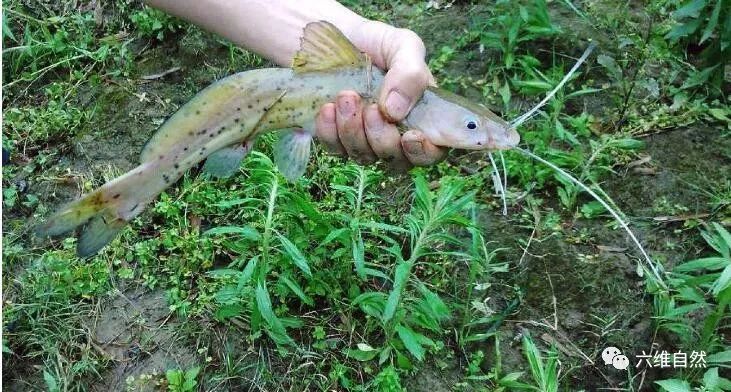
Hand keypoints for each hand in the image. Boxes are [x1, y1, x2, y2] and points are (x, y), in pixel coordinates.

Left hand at [315, 21, 445, 170]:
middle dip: (382, 138)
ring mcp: (364, 140)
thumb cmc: (375, 42)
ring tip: (346, 97)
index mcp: (421, 115)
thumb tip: (396, 112)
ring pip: (363, 157)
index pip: (432, 151)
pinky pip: (335, 149)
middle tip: (371, 108)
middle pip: (396, 161)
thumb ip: (411, 74)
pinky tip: (328, 107)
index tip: (410, 136)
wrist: (333, 36)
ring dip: (354, 131)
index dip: (424, 152)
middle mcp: (394, 134)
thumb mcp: (402, 45)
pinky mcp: (336, 139)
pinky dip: (330, 131)